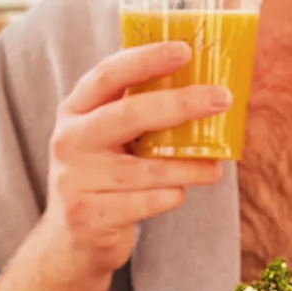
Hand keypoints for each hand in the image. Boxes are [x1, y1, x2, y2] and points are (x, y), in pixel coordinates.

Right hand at [39, 40, 229, 278]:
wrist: (71, 240)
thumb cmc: (104, 176)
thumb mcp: (107, 137)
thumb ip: (136, 111)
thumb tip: (202, 83)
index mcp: (75, 110)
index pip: (108, 74)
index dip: (146, 59)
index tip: (185, 49)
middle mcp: (70, 140)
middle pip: (129, 114)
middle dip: (181, 104)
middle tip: (222, 99)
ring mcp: (75, 179)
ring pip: (146, 168)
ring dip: (190, 165)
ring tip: (216, 166)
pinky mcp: (89, 215)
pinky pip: (146, 202)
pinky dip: (171, 196)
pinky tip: (179, 193)